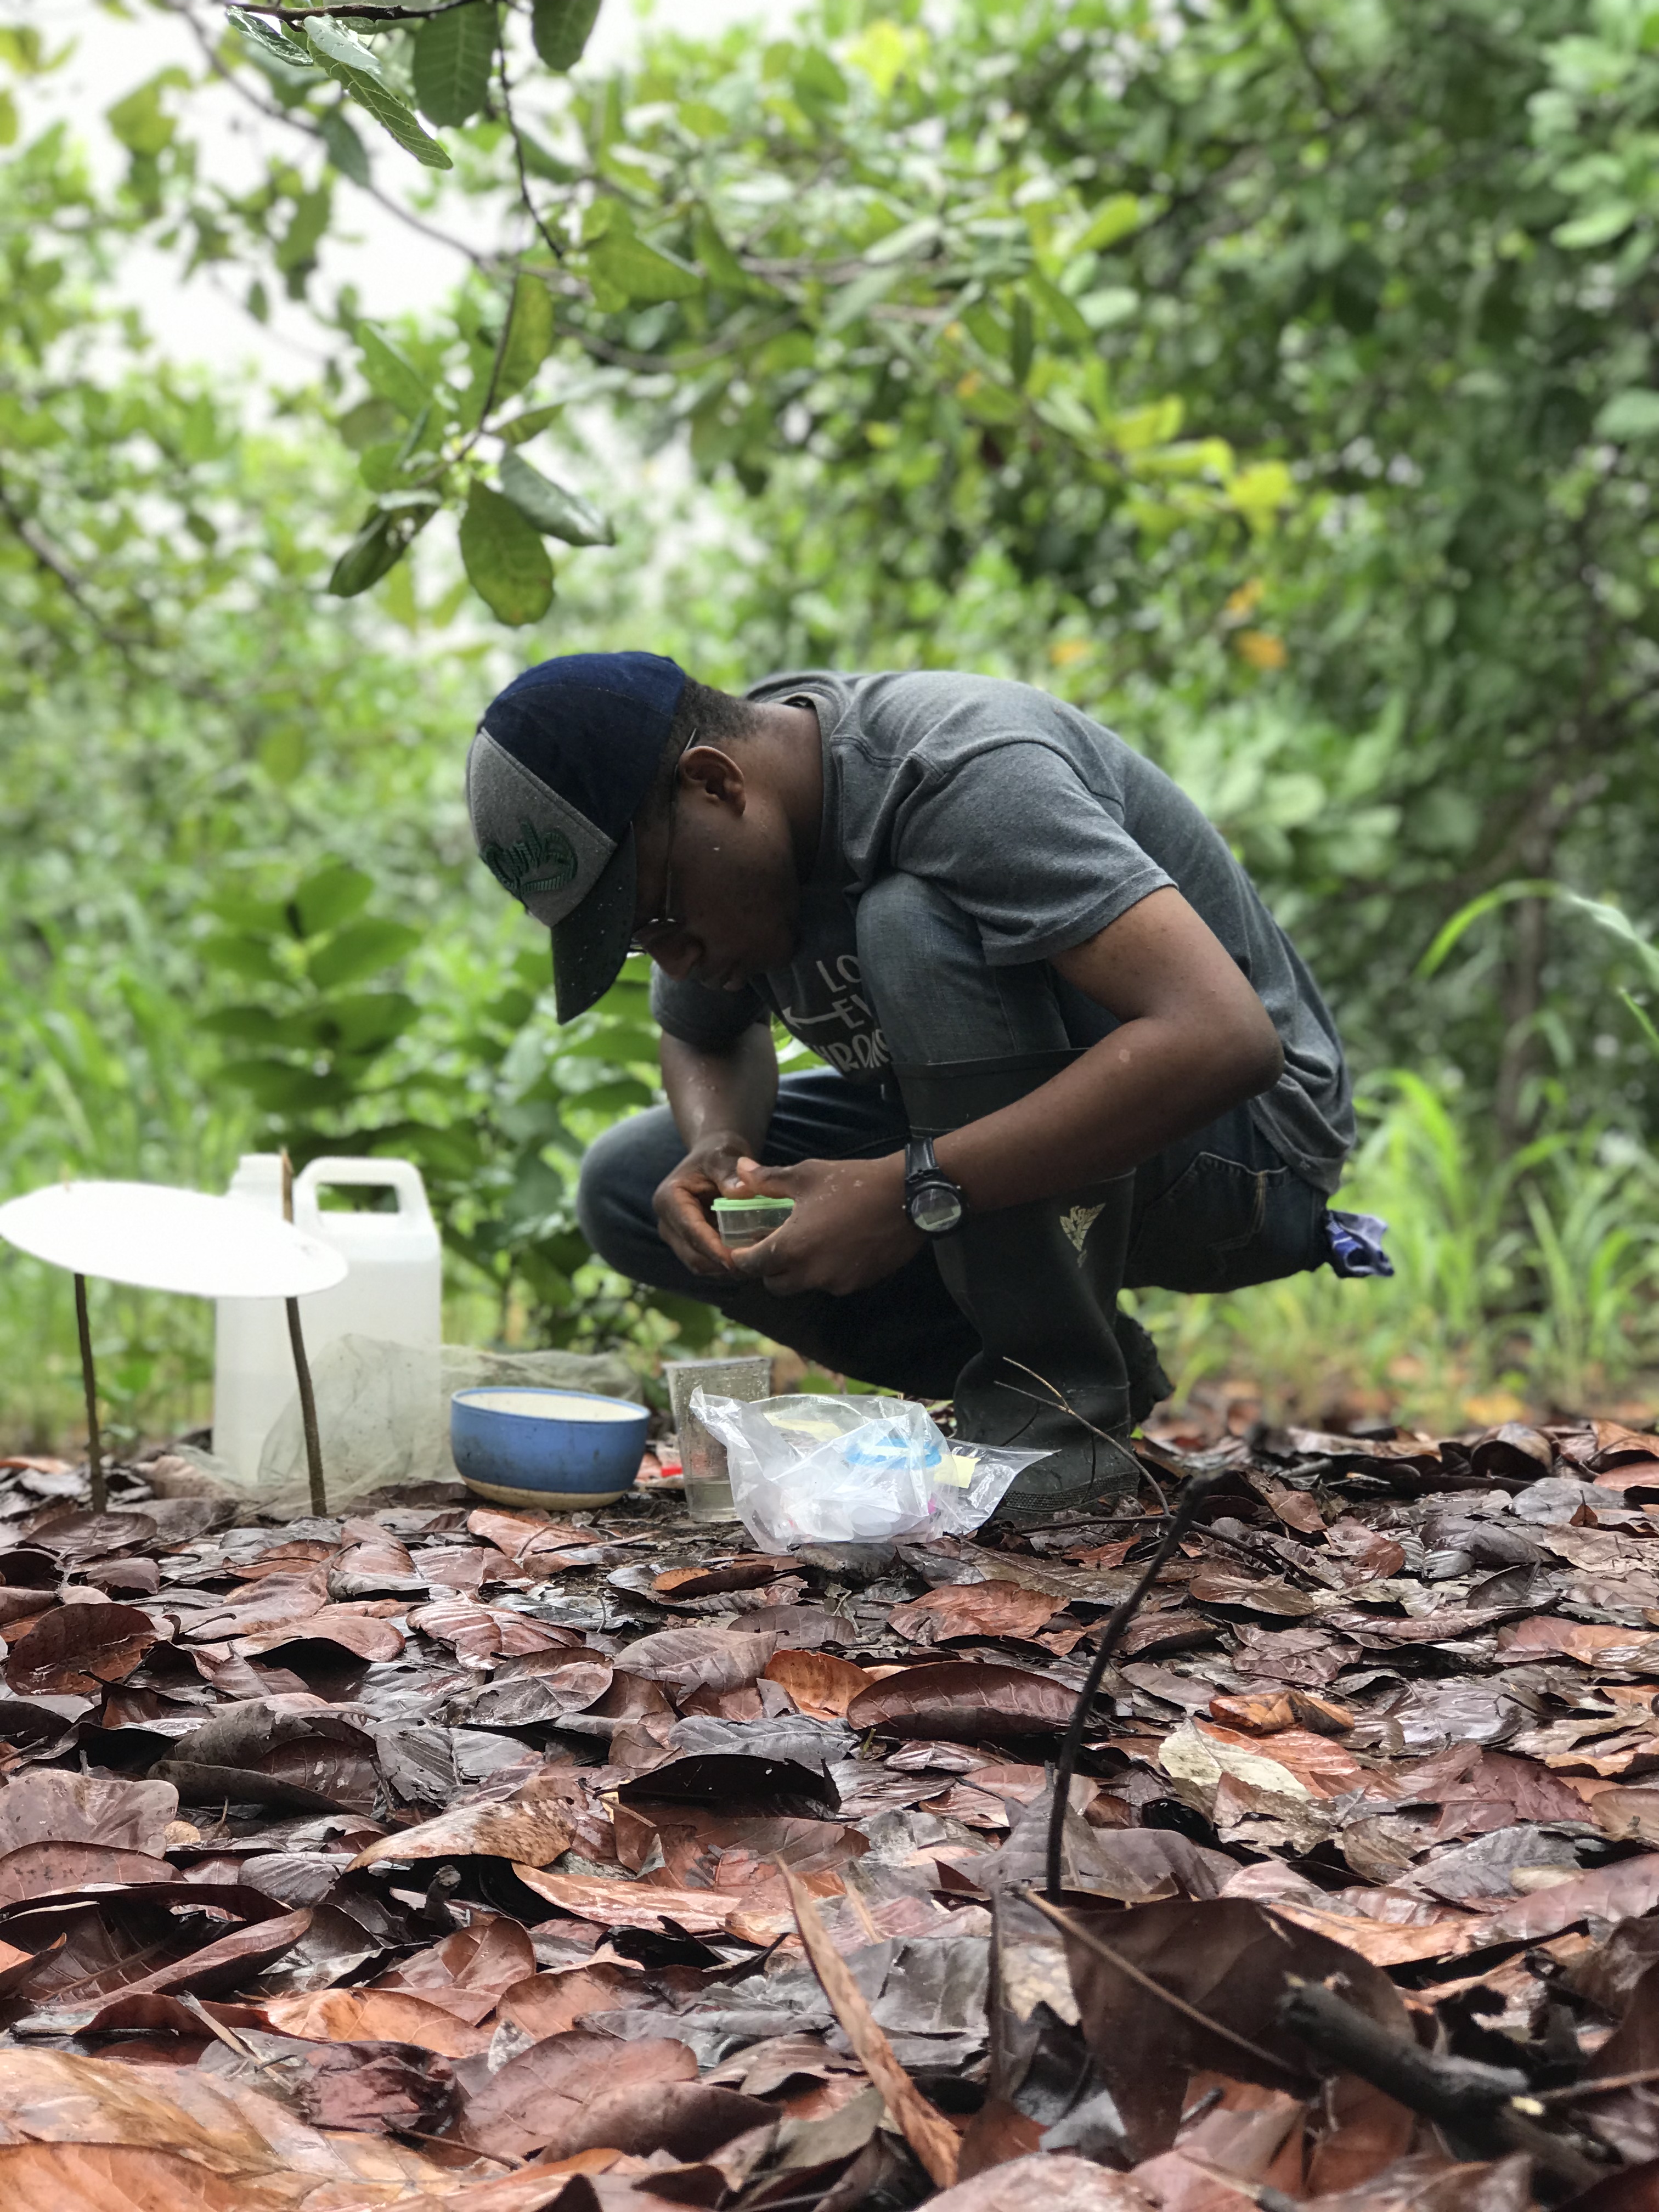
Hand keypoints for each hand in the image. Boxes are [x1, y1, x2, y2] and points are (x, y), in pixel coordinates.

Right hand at [651, 1131, 753, 1278]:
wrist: (714, 1159)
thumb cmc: (718, 1154)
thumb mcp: (723, 1155)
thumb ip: (729, 1172)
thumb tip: (740, 1191)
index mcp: (668, 1200)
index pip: (691, 1231)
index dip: (713, 1249)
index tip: (737, 1261)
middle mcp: (667, 1223)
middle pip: (693, 1255)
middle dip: (722, 1264)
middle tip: (757, 1265)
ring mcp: (677, 1237)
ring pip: (700, 1264)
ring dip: (726, 1268)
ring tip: (758, 1263)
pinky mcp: (690, 1246)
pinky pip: (708, 1263)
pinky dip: (728, 1265)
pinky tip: (752, 1259)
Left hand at [726, 1153, 922, 1295]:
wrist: (908, 1197)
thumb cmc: (853, 1183)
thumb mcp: (806, 1175)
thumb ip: (767, 1180)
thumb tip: (740, 1171)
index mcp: (791, 1248)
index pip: (751, 1266)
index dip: (740, 1258)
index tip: (739, 1247)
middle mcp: (811, 1273)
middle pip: (775, 1284)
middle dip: (768, 1269)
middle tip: (772, 1244)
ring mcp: (837, 1282)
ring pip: (805, 1285)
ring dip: (798, 1270)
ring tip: (807, 1241)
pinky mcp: (859, 1284)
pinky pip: (832, 1283)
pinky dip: (826, 1270)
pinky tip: (835, 1245)